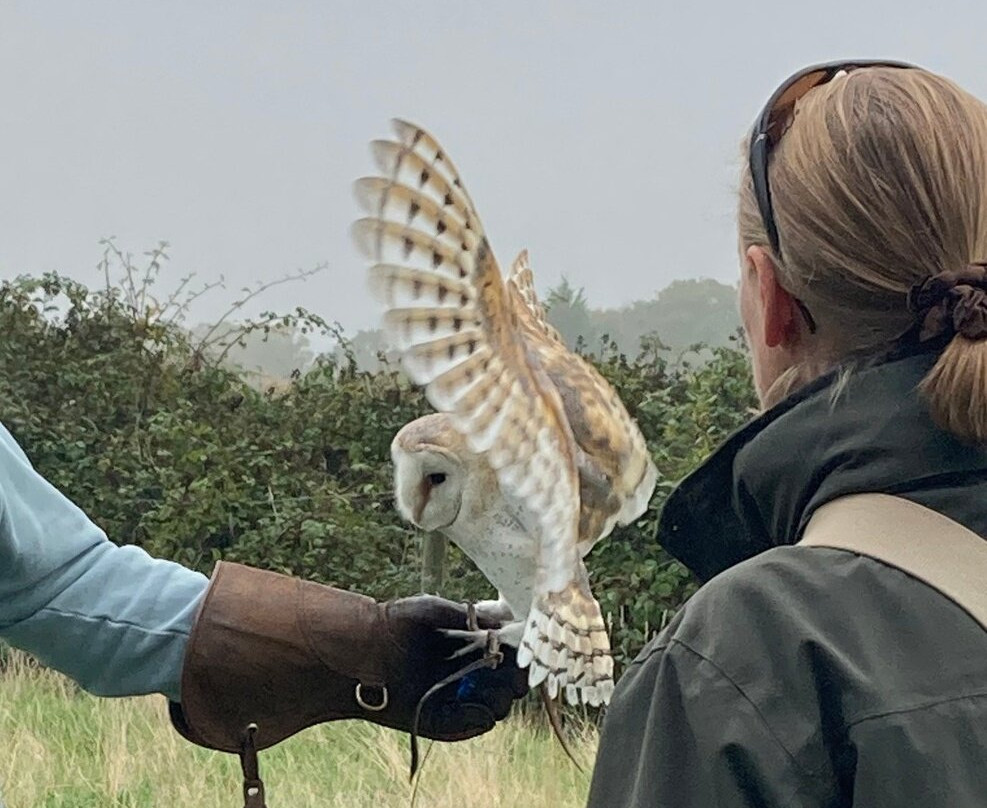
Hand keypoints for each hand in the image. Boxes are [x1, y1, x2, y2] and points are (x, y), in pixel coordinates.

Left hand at [373, 594, 528, 740]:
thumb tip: (503, 622)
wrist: (363, 649)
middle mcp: (467, 673)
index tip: (523, 657)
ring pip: (495, 706)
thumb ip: (469, 616)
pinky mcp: (442, 719)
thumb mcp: (434, 610)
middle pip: (507, 684)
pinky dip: (480, 718)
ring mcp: (455, 697)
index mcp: (469, 646)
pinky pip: (471, 724)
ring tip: (495, 692)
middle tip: (514, 679)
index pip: (507, 656)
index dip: (519, 658)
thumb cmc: (397, 622)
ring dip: (501, 700)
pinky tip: (480, 709)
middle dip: (515, 682)